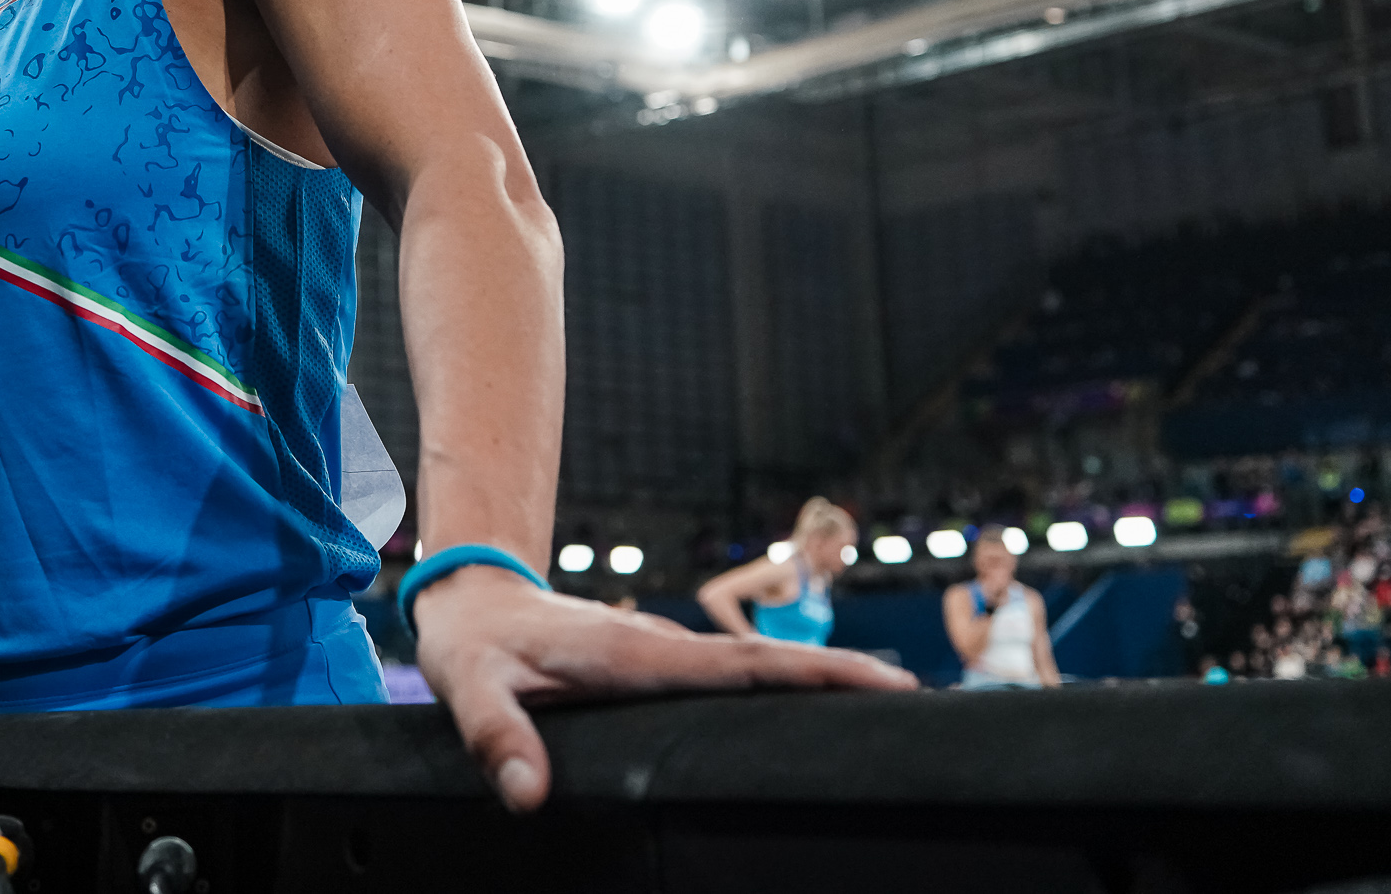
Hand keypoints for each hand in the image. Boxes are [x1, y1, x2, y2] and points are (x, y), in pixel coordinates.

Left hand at [411, 565, 916, 812]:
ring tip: (895, 710)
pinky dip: (783, 687)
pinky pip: (734, 677)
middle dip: (845, 677)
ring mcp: (666, 654)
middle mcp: (663, 647)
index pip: (740, 666)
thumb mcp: (469, 689)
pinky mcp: (661, 665)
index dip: (812, 674)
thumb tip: (529, 796)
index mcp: (634, 653)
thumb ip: (497, 740)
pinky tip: (814, 717)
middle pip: (772, 663)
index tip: (882, 682)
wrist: (469, 594)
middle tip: (921, 702)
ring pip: (758, 669)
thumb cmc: (473, 645)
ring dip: (822, 681)